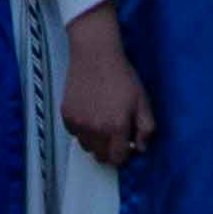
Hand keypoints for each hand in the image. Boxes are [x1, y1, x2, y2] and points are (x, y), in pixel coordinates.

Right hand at [62, 2, 155, 169]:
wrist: (95, 54)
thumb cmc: (122, 76)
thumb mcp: (143, 101)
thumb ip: (146, 129)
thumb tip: (141, 149)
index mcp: (117, 128)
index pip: (118, 158)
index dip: (124, 153)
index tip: (126, 142)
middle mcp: (96, 130)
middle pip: (101, 157)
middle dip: (110, 150)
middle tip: (114, 131)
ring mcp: (79, 124)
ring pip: (87, 147)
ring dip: (95, 141)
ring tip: (101, 120)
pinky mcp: (66, 116)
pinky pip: (74, 134)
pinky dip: (82, 129)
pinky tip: (89, 112)